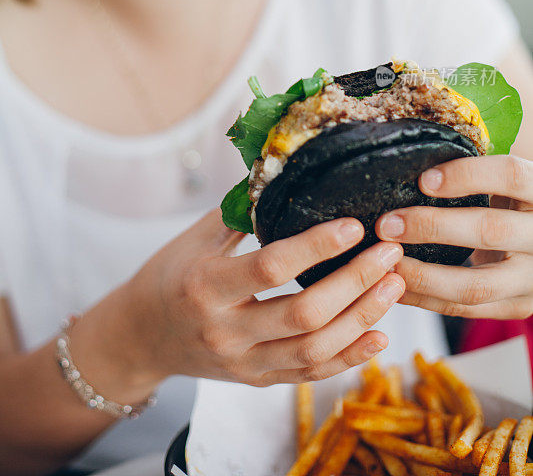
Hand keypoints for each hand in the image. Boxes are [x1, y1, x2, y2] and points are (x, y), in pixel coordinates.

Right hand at [126, 208, 404, 386]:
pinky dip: (348, 358)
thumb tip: (284, 175)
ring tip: (396, 286)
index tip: (354, 225)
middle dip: (355, 282)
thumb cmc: (167, 276)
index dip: (316, 246)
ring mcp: (242, 362)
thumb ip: (239, 213)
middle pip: (304, 314)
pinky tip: (379, 335)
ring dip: (362, 318)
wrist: (139, 336)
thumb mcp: (193, 238)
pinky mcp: (256, 380)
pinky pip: (309, 374)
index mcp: (206, 286)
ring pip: (314, 349)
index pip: (270, 268)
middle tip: (390, 253)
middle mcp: (225, 331)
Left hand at [375, 155, 532, 319]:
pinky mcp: (517, 306)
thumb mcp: (510, 182)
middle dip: (432, 226)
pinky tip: (398, 284)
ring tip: (387, 260)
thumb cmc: (516, 202)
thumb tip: (419, 161)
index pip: (511, 176)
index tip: (424, 180)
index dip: (468, 175)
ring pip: (477, 284)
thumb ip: (480, 171)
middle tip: (389, 224)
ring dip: (423, 275)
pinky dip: (426, 299)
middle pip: (490, 231)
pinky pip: (466, 309)